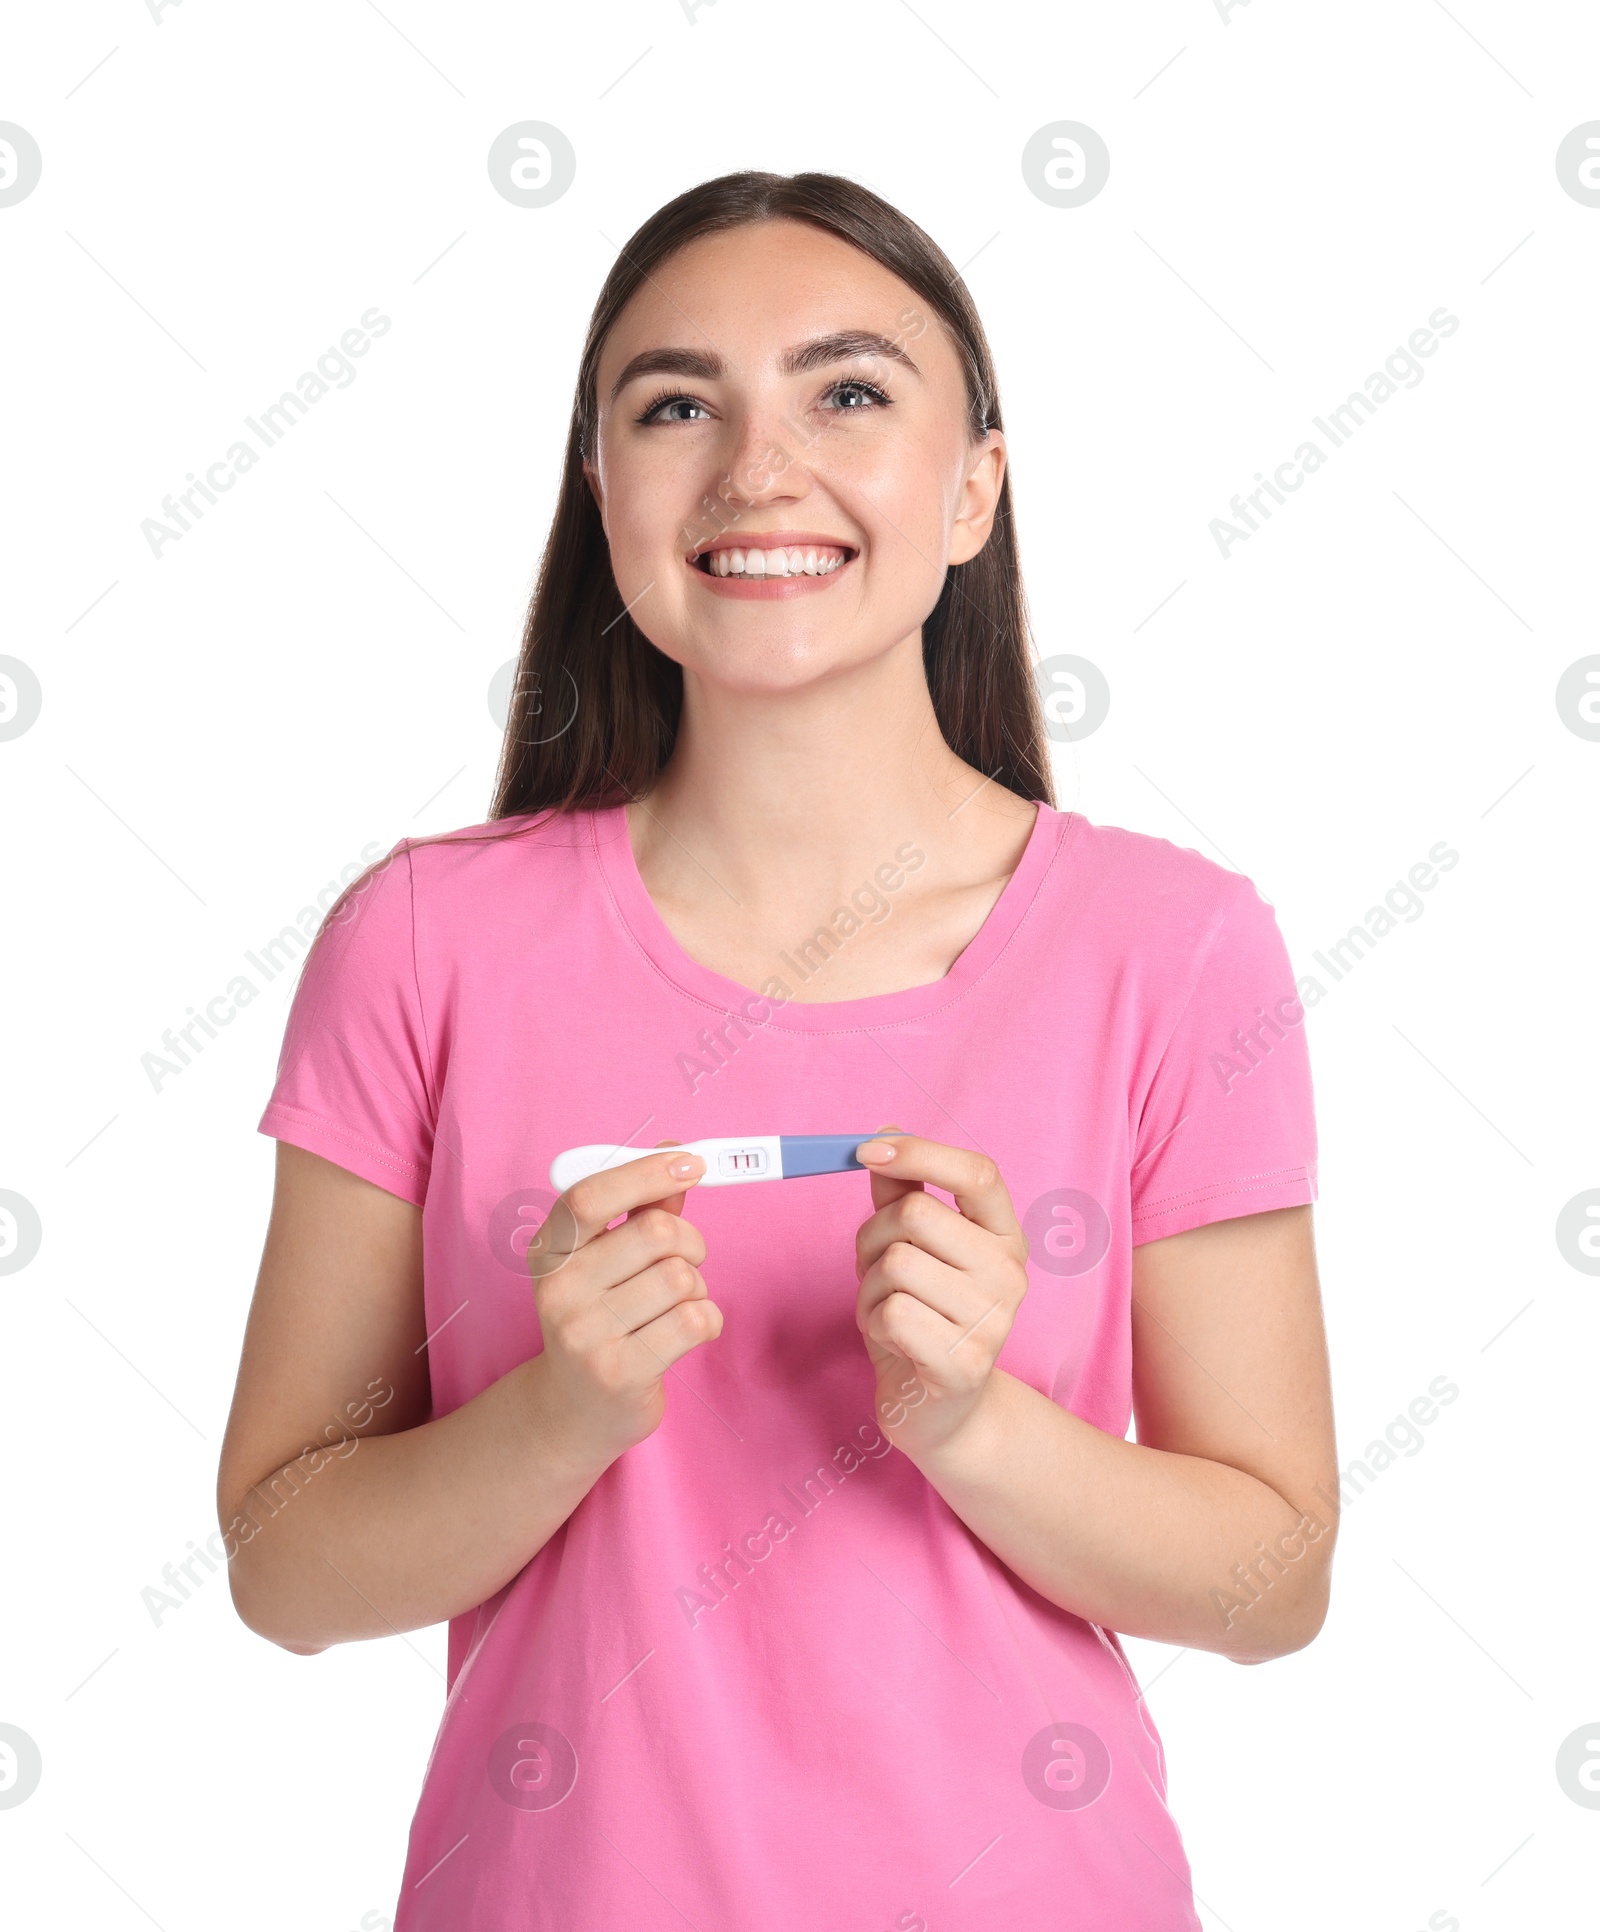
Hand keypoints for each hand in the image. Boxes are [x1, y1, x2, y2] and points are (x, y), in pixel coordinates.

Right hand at [525, 1142, 719, 1466]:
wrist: (575, 1410)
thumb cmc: (603, 1318)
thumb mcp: (609, 1260)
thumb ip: (642, 1208)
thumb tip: (675, 1152)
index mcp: (549, 1251)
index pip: (592, 1196)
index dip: (646, 1172)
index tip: (692, 1162)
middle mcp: (557, 1290)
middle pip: (656, 1233)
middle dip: (690, 1242)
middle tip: (687, 1260)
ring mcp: (584, 1335)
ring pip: (682, 1278)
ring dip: (697, 1288)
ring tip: (676, 1306)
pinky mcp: (619, 1373)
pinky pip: (695, 1320)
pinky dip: (708, 1320)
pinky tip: (684, 1333)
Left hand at [853, 1130, 1029, 1461]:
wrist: (939, 1408)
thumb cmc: (922, 1316)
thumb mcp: (912, 1248)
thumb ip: (902, 1192)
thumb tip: (883, 1134)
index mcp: (1005, 1236)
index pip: (978, 1172)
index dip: (920, 1152)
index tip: (867, 1150)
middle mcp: (1010, 1274)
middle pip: (916, 1214)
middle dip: (874, 1237)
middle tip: (878, 1271)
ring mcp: (993, 1320)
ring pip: (895, 1263)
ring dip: (869, 1287)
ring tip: (890, 1311)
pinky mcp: (965, 1362)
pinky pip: (892, 1312)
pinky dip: (873, 1322)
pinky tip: (894, 1341)